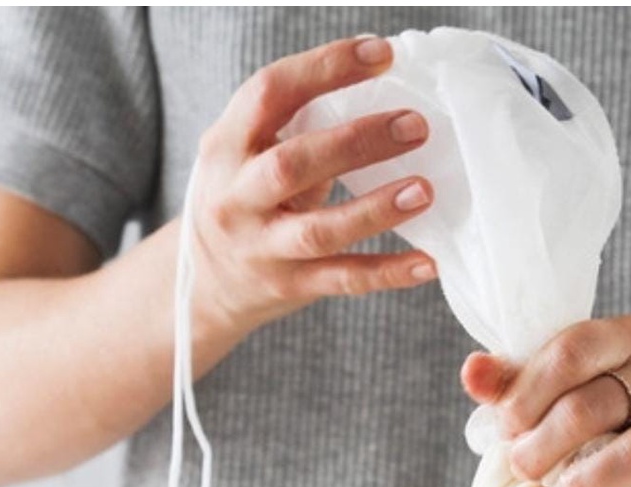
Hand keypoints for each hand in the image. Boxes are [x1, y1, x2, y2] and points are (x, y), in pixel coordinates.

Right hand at [191, 36, 436, 346]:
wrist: (203, 284)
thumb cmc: (243, 204)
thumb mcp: (245, 156)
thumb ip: (296, 129)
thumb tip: (382, 98)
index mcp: (226, 146)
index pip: (270, 93)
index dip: (326, 69)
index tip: (382, 54)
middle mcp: (237, 197)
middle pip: (294, 164)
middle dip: (357, 142)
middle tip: (415, 126)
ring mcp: (263, 248)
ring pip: (320, 231)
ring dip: (376, 210)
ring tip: (424, 191)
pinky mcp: (289, 287)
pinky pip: (344, 280)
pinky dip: (388, 273)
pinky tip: (427, 263)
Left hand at [461, 315, 630, 486]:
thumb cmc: (610, 420)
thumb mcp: (565, 389)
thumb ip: (516, 381)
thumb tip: (472, 372)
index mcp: (628, 338)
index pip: (574, 349)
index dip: (529, 391)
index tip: (506, 427)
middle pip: (598, 404)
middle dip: (545, 444)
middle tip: (521, 469)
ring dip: (587, 483)